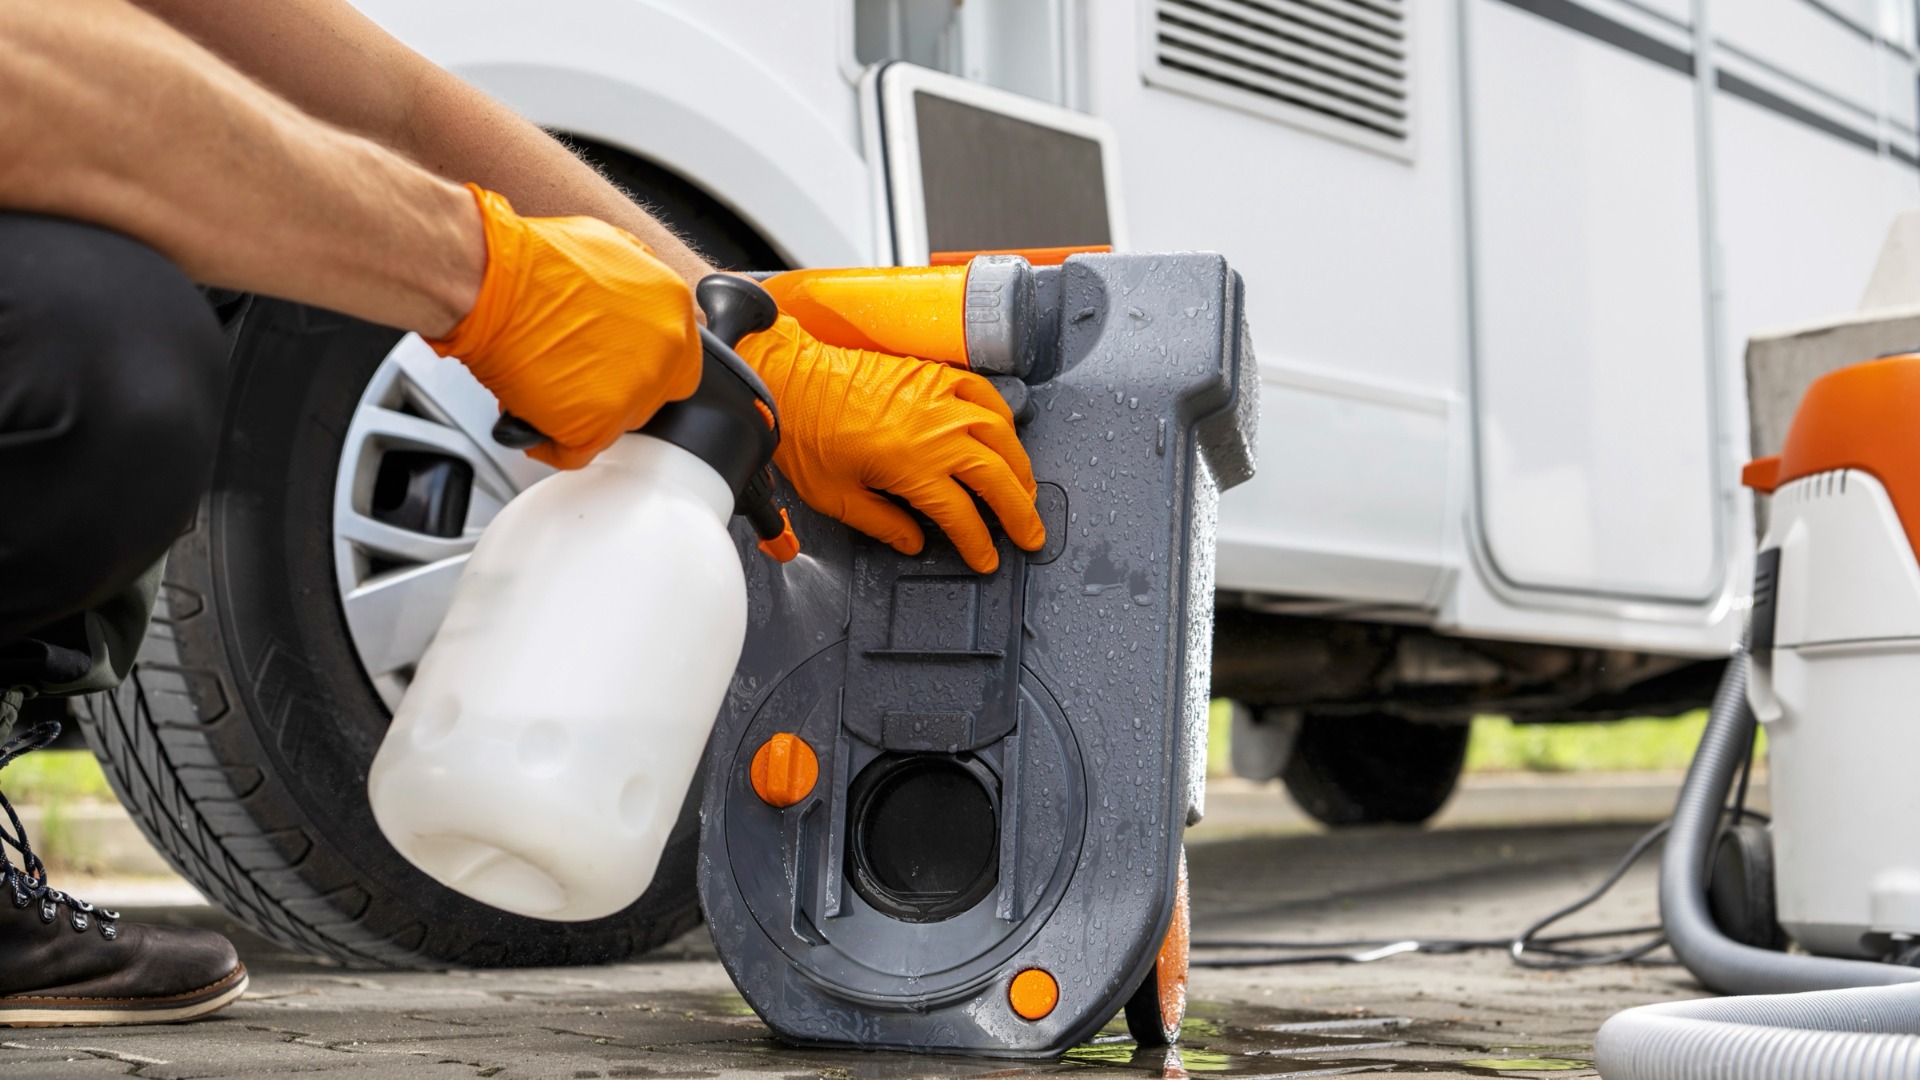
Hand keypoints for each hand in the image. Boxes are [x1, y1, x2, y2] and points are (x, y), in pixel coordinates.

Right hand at [427, 186, 700, 468]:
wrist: (490, 282)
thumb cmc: (532, 260)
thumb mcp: (608, 245)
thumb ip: (639, 280)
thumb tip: (639, 299)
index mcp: (672, 308)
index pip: (681, 358)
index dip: (647, 362)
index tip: (621, 362)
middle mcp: (663, 353)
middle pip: (652, 395)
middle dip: (616, 388)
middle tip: (579, 372)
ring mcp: (633, 393)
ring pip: (617, 424)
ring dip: (585, 411)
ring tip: (548, 384)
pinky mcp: (595, 425)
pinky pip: (577, 450)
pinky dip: (553, 442)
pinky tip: (534, 417)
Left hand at [736, 315, 1044, 573]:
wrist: (792, 378)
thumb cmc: (807, 432)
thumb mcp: (837, 498)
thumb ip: (883, 524)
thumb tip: (913, 543)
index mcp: (912, 467)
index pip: (964, 517)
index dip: (980, 544)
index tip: (987, 558)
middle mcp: (937, 432)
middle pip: (998, 478)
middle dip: (1020, 513)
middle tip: (1031, 534)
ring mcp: (941, 398)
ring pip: (1003, 435)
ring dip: (1021, 467)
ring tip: (1027, 491)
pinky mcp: (936, 375)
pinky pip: (986, 395)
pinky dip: (1004, 417)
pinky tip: (1008, 434)